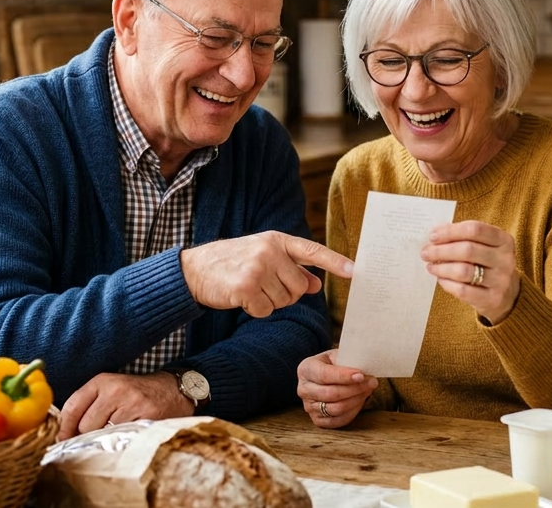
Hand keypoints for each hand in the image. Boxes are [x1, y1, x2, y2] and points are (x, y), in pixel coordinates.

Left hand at [57, 372, 191, 440]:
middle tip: (94, 439)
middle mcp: (115, 390)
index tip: (63, 440)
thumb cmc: (136, 393)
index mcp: (102, 381)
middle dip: (86, 436)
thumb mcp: (111, 389)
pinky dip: (120, 443)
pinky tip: (126, 437)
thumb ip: (88, 405)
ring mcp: (131, 404)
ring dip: (104, 441)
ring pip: (102, 435)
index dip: (64, 428)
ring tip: (113, 436)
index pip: (72, 407)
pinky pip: (122, 439)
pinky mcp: (146, 418)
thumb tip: (64, 434)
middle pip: (85, 425)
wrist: (173, 390)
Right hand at [181, 231, 354, 317]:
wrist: (195, 269)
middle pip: (299, 287)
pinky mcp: (245, 287)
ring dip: (269, 302)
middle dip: (286, 293)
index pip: (312, 251)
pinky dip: (256, 310)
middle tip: (265, 286)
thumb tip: (316, 284)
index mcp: (277, 240)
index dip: (335, 262)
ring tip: (250, 289)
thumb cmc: (233, 263)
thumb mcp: (264, 258)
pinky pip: (265, 310)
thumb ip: (292, 269)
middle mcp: (269, 251)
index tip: (355, 271)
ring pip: (283, 300)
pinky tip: (242, 298)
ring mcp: (257, 268)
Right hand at [297, 349, 376, 428]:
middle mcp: (303, 389)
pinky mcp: (317, 420)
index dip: (344, 376)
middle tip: (372, 382)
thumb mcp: (336, 355)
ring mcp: (309, 407)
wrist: (323, 376)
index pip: (324, 375)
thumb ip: (347, 360)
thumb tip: (365, 371)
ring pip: (336, 409)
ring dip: (356, 400)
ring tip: (367, 390)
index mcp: (306, 369)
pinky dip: (352, 412)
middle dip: (355, 389)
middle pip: (331, 394)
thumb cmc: (332, 364)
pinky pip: (338, 420)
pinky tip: (360, 401)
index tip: (361, 375)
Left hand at [421, 220, 520, 324]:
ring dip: (442, 268)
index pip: (475, 229)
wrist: (507, 295)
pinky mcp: (493, 299)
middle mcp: (505, 259)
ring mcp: (501, 280)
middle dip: (441, 250)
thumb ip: (463, 238)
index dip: (450, 231)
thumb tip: (436, 234)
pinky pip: (463, 290)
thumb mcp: (484, 246)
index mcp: (504, 240)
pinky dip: (447, 283)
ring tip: (430, 266)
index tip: (433, 236)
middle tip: (425, 253)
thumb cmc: (487, 264)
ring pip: (463, 271)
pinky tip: (441, 279)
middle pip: (468, 250)